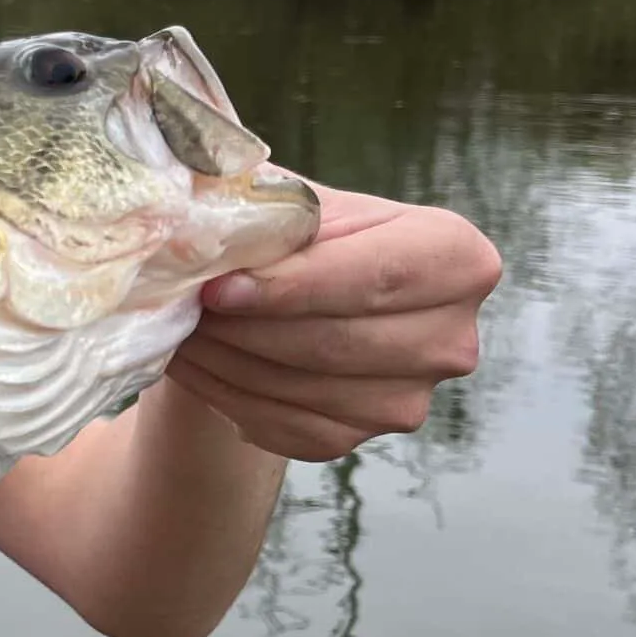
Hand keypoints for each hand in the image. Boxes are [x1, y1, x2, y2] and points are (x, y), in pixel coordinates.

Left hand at [168, 183, 500, 462]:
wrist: (287, 296)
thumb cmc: (293, 232)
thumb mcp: (288, 197)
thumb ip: (261, 203)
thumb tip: (203, 226)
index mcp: (455, 256)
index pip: (377, 277)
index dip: (294, 287)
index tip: (219, 288)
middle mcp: (450, 337)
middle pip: (337, 340)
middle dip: (248, 326)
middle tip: (183, 306)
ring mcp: (409, 399)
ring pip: (304, 388)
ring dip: (227, 360)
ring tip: (180, 326)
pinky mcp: (357, 439)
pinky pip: (283, 424)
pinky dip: (226, 394)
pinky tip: (194, 361)